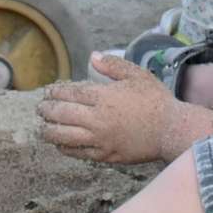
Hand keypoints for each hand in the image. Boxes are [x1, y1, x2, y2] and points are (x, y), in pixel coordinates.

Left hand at [35, 54, 177, 164]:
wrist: (172, 130)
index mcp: (102, 97)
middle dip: (46, 111)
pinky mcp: (106, 155)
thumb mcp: (136, 75)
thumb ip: (112, 65)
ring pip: (64, 137)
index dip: (54, 93)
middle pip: (61, 115)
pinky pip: (78, 153)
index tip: (48, 93)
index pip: (68, 94)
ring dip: (49, 132)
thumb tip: (93, 56)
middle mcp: (97, 119)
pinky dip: (65, 148)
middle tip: (40, 109)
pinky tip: (60, 145)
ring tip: (42, 129)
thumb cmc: (156, 100)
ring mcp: (100, 139)